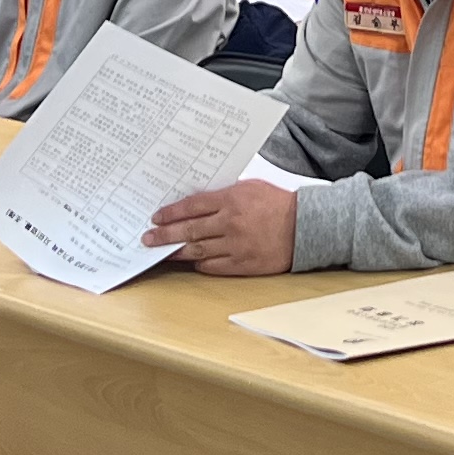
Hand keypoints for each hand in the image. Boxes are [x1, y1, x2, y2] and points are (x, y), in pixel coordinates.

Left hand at [141, 180, 296, 275]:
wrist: (305, 226)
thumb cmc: (278, 203)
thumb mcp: (251, 187)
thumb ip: (224, 194)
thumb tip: (198, 201)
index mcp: (231, 199)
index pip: (192, 206)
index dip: (171, 213)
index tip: (157, 217)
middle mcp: (230, 222)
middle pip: (189, 230)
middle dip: (165, 235)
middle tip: (147, 238)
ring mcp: (236, 245)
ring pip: (198, 250)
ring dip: (177, 252)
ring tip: (162, 253)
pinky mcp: (243, 264)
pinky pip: (214, 266)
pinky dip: (200, 263)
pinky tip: (192, 261)